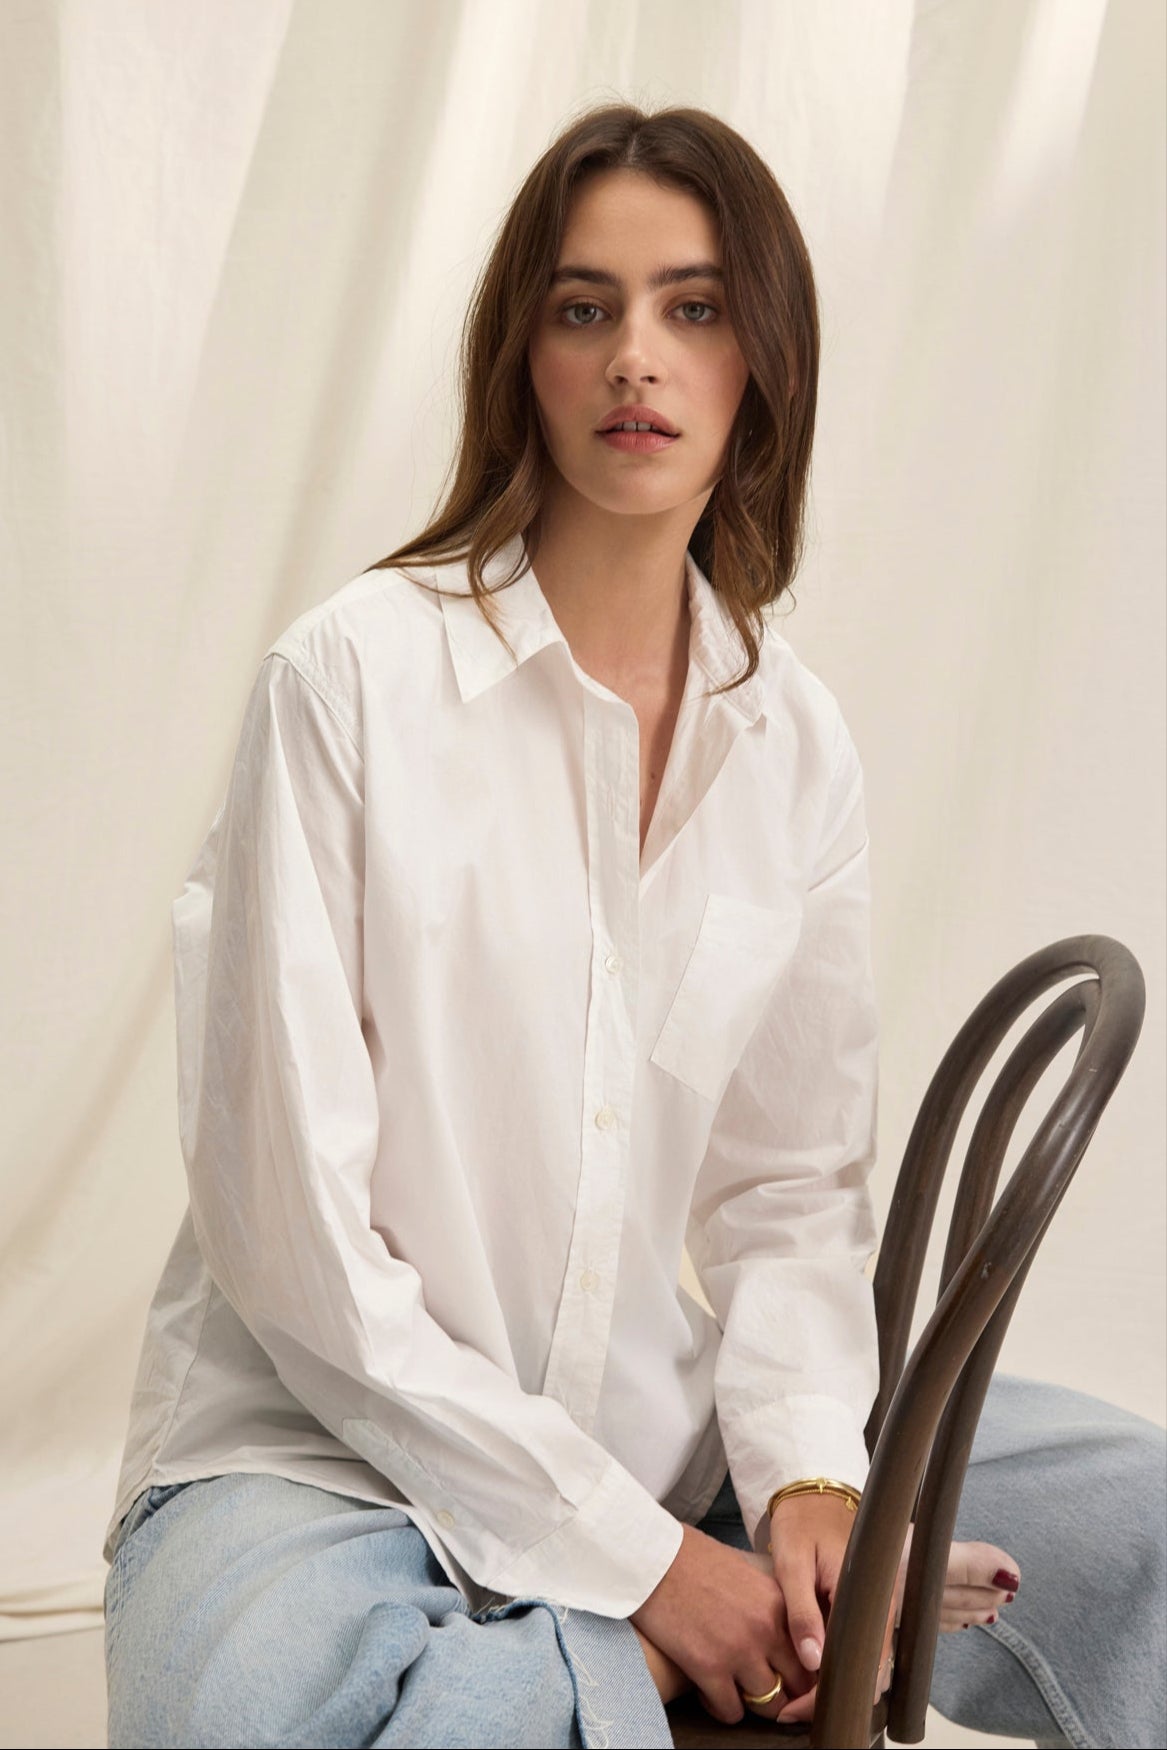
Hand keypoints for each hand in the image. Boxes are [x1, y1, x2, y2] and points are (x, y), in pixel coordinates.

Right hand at [628, 1523, 814, 1723]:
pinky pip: (731, 1712)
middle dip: (785, 1691)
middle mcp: (765, 1628)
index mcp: (778, 1601)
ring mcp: (738, 1651)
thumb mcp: (744, 1571)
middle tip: (767, 1690)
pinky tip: (709, 1692)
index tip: (791, 1673)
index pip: (810, 1651)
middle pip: (796, 1684)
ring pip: (768, 1703)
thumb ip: (767, 1602)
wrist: (651, 1558)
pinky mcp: (708, 1669)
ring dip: (752, 1701)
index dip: (803, 1667)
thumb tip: (779, 1628)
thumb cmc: (691, 1558)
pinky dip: (722, 1708)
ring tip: (735, 1689)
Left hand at [763, 1493, 894, 1725]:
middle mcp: (879, 1605)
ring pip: (864, 1663)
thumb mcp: (793, 1562)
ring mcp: (875, 1606)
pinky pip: (858, 1646)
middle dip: (830, 1697)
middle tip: (791, 1711)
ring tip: (796, 1699)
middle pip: (865, 1671)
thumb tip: (813, 1662)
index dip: (825, 1695)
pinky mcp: (865, 1605)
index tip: (794, 1711)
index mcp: (865, 1594)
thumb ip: (802, 1611)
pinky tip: (811, 1672)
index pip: (857, 1663)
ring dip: (834, 1684)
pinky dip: (838, 1665)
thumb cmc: (801, 1521)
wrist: (813, 1490)